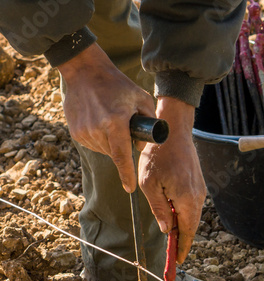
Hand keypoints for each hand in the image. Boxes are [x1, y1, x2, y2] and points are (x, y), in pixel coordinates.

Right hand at [58, 43, 155, 192]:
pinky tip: (100, 121)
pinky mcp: (76, 132)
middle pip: (115, 153)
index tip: (130, 188)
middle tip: (124, 127)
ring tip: (111, 120)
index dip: (126, 174)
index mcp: (115, 122)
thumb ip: (150, 123)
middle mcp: (97, 129)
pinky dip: (100, 139)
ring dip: (111, 143)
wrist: (84, 71)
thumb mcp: (141, 99)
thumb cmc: (118, 85)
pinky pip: (94, 144)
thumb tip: (143, 149)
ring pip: (104, 150)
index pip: (122, 156)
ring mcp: (84, 132)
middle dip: (123, 147)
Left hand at [139, 97, 206, 263]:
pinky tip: (173, 215)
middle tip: (172, 254)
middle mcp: (198, 197)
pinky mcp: (198, 183)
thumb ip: (159, 210)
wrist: (172, 130)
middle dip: (181, 241)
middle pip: (191, 226)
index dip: (181, 248)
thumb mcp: (150, 184)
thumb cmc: (157, 155)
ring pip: (192, 215)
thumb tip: (166, 229)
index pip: (187, 232)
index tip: (176, 262)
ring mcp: (200, 190)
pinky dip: (184, 214)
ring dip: (182, 227)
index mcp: (187, 200)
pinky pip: (192, 205)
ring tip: (170, 237)